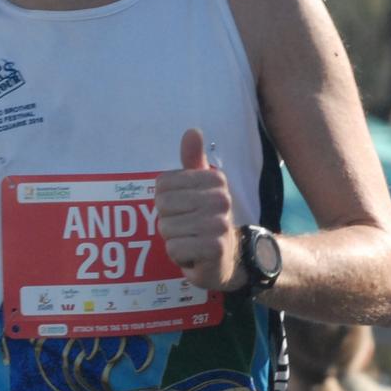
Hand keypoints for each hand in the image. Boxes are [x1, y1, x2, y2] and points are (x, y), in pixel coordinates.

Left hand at [155, 128, 239, 290]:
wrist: (229, 259)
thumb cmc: (206, 220)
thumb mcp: (199, 187)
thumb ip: (193, 160)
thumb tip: (192, 131)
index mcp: (215, 179)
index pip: (162, 185)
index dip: (165, 202)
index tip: (185, 209)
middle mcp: (221, 198)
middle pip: (162, 206)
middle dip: (168, 221)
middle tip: (188, 228)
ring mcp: (219, 224)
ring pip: (166, 228)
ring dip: (173, 239)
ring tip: (191, 241)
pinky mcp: (213, 248)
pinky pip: (173, 248)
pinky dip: (178, 255)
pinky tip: (194, 255)